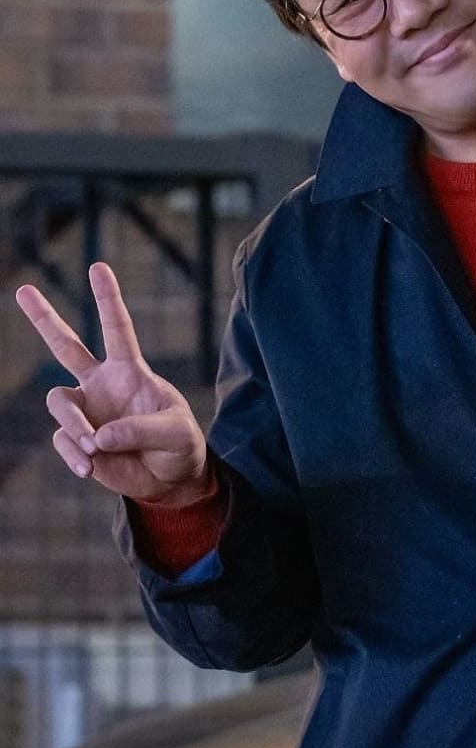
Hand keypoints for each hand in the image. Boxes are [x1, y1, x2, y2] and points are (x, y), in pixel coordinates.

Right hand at [16, 261, 210, 505]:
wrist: (170, 480)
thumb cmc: (179, 446)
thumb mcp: (175, 433)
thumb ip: (141, 429)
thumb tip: (97, 436)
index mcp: (130, 370)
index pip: (117, 328)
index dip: (107, 298)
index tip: (97, 267)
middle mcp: (102, 384)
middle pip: (66, 345)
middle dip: (44, 318)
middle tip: (23, 289)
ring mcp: (87, 411)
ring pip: (58, 401)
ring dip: (74, 423)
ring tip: (94, 447)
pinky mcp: (78, 441)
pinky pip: (63, 441)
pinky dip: (73, 455)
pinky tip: (90, 467)